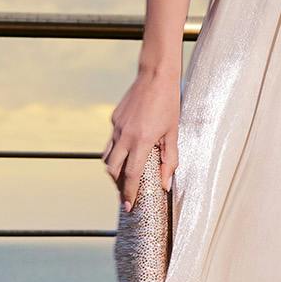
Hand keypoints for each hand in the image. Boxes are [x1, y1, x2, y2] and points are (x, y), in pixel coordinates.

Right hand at [102, 71, 179, 210]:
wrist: (155, 75)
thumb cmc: (168, 103)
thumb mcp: (173, 133)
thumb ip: (169, 160)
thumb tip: (164, 184)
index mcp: (141, 141)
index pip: (131, 175)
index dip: (129, 193)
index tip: (129, 206)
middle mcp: (124, 136)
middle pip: (113, 170)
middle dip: (118, 185)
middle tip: (126, 194)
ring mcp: (116, 127)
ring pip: (107, 156)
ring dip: (114, 170)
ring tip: (124, 177)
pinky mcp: (114, 119)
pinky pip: (111, 141)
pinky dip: (116, 151)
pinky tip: (128, 151)